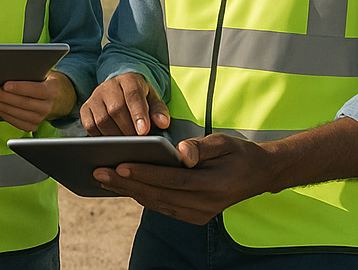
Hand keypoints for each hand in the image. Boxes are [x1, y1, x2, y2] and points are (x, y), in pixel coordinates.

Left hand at [0, 71, 74, 131]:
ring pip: (17, 114)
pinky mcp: (32, 126)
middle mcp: (47, 107)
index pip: (37, 90)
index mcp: (52, 90)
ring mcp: (40, 118)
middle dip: (3, 97)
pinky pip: (15, 121)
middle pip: (23, 103)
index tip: (5, 85)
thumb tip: (8, 68)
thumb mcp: (42, 71)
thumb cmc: (44, 79)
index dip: (20, 88)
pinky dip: (2, 113)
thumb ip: (30, 71)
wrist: (57, 96)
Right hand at [80, 73, 169, 136]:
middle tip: (138, 143)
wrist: (120, 88)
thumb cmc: (139, 97)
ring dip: (116, 136)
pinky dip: (101, 137)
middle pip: (116, 109)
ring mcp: (95, 97)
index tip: (144, 131)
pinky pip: (90, 126)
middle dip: (128, 130)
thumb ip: (159, 110)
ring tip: (127, 145)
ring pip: (102, 120)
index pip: (132, 94)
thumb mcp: (153, 99)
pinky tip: (112, 142)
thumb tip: (163, 123)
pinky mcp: (86, 108)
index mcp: (128, 80)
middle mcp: (109, 86)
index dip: (138, 114)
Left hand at [93, 133, 272, 222]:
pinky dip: (143, 197)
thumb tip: (180, 151)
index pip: (170, 180)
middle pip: (158, 194)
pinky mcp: (195, 216)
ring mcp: (199, 214)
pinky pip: (164, 208)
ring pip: (157, 204)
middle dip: (126, 183)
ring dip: (129, 192)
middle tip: (98, 172)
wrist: (259, 176)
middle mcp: (204, 205)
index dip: (143, 173)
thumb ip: (201, 147)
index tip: (119, 165)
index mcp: (210, 186)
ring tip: (103, 179)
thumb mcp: (223, 142)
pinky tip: (125, 188)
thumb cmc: (238, 153)